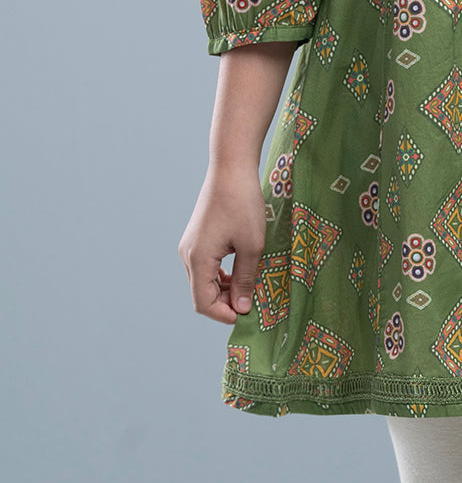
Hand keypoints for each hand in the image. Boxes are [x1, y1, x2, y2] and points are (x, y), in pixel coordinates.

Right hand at [178, 165, 266, 324]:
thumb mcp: (252, 245)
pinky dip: (221, 275)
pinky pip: (205, 266)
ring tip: (249, 286)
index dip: (224, 315)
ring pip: (203, 280)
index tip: (247, 314)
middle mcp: (188, 255)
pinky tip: (240, 271)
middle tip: (252, 301)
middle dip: (225, 303)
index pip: (204, 303)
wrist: (231, 167)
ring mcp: (190, 245)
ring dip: (224, 289)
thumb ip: (246, 279)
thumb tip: (242, 308)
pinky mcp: (197, 237)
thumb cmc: (243, 204)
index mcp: (198, 260)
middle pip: (202, 294)